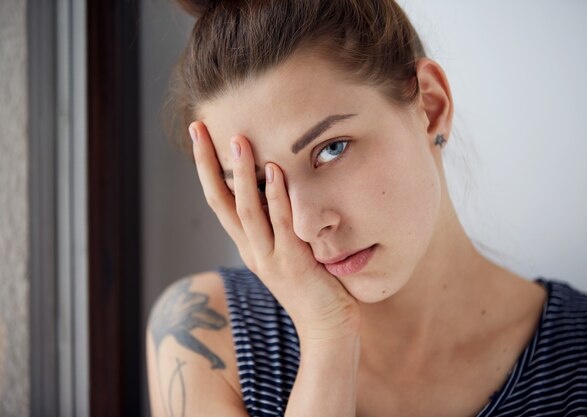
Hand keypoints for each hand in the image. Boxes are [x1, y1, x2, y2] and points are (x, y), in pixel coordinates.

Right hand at [189, 121, 360, 341]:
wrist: (327, 329)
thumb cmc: (314, 287)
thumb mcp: (290, 251)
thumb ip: (282, 223)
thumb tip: (283, 187)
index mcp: (249, 245)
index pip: (220, 201)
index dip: (206, 169)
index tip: (200, 137)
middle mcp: (252, 250)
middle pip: (220, 202)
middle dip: (207, 165)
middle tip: (198, 129)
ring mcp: (270, 258)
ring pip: (246, 210)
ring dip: (241, 174)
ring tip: (237, 139)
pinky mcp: (293, 263)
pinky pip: (281, 225)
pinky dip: (275, 197)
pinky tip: (274, 171)